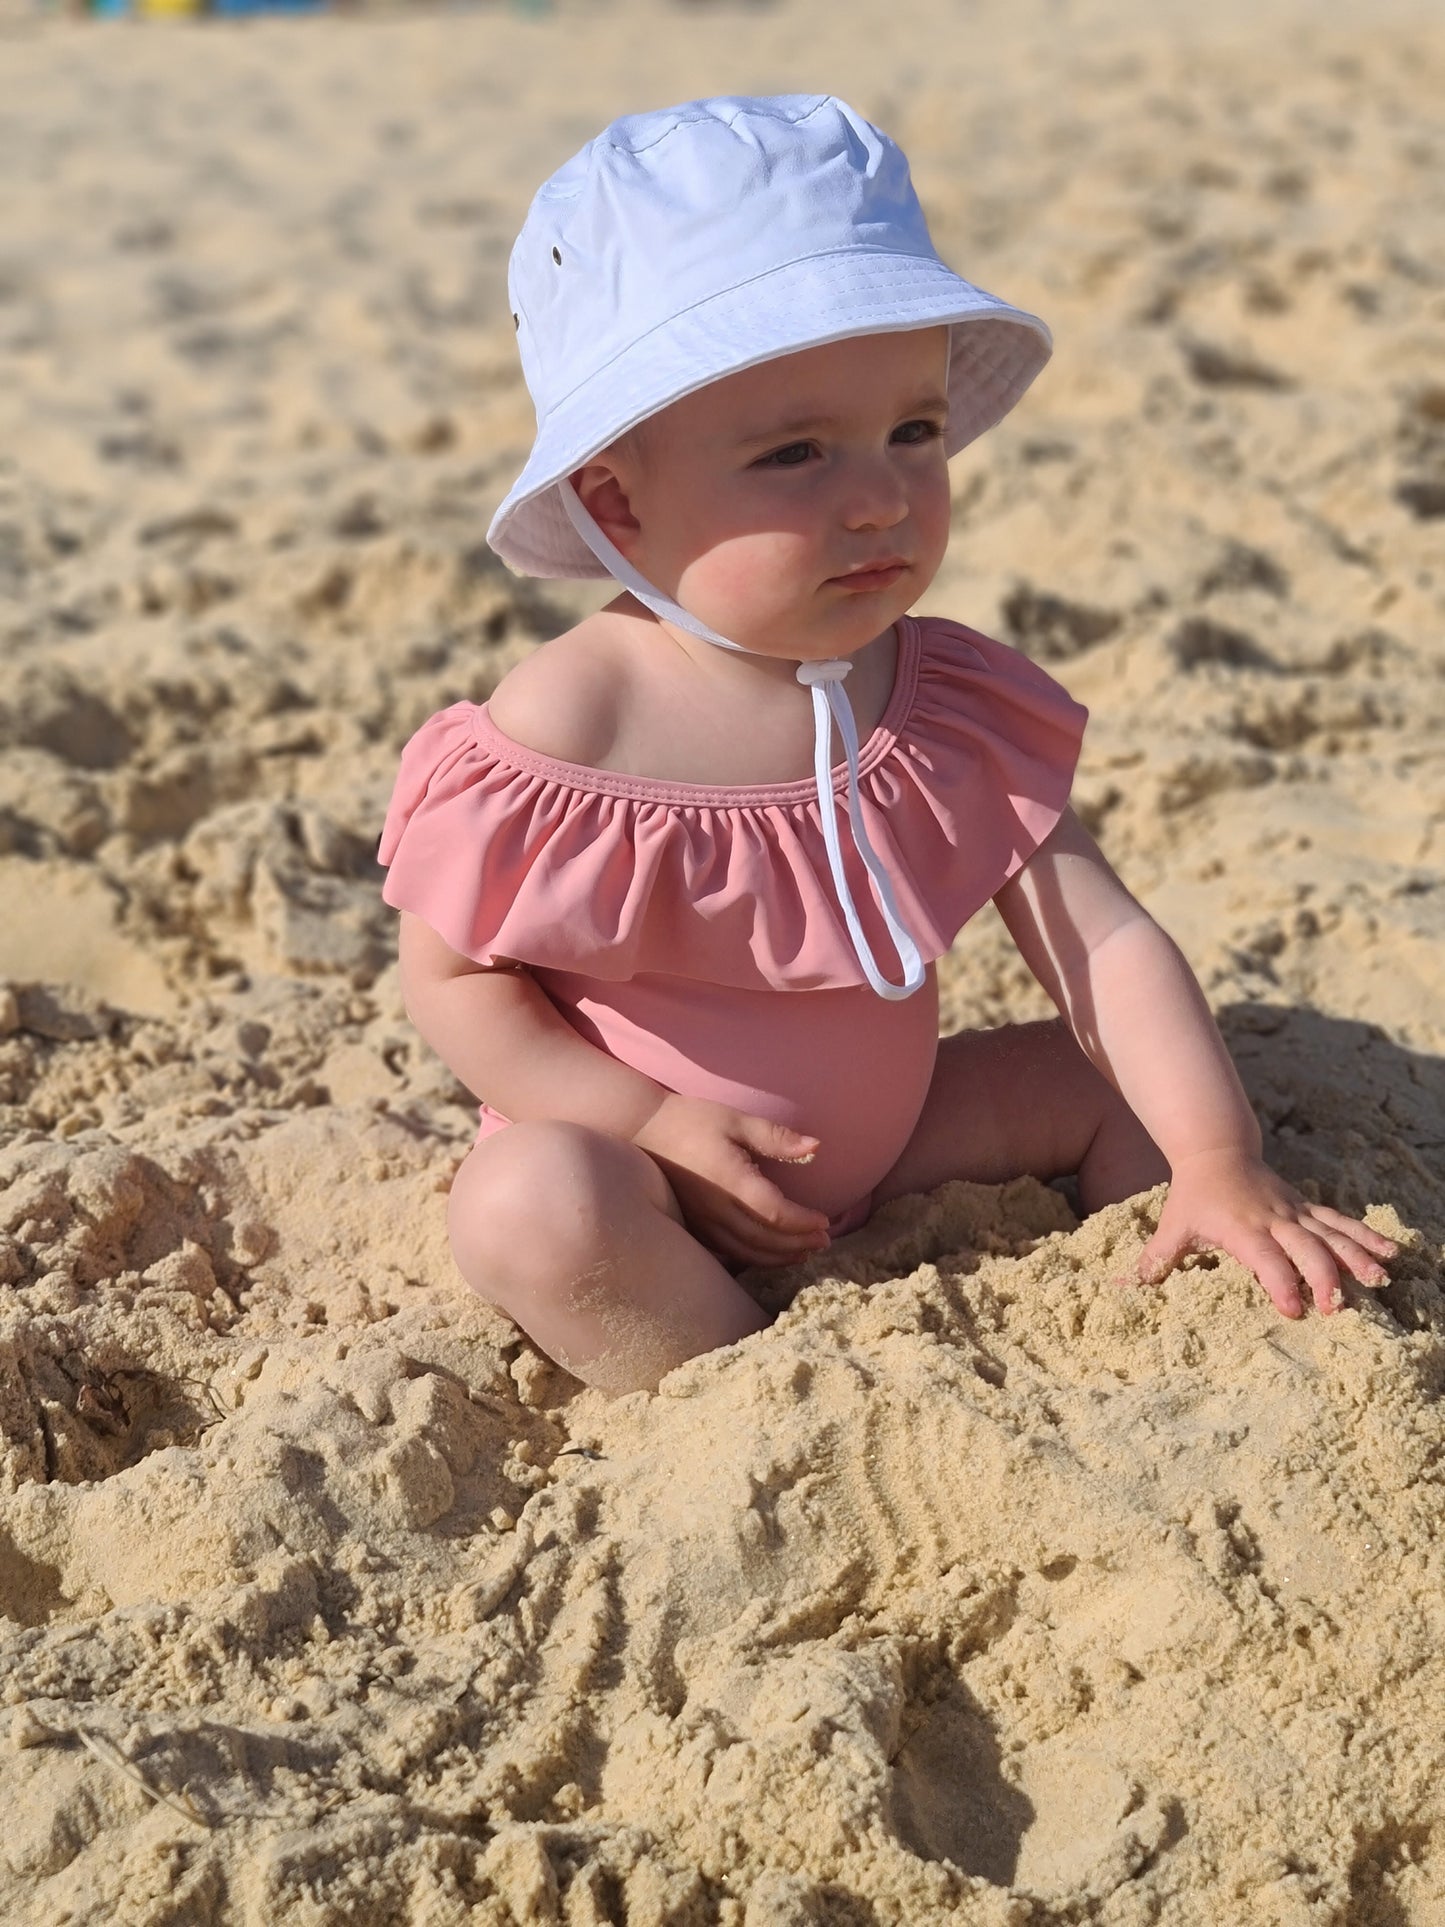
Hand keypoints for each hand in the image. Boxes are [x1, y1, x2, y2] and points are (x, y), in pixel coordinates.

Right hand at [631, 1093, 832, 1267]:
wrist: (642, 1131)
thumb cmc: (690, 1120)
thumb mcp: (735, 1120)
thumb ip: (776, 1137)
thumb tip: (816, 1147)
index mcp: (730, 1181)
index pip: (775, 1213)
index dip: (803, 1223)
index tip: (825, 1222)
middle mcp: (716, 1209)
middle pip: (764, 1240)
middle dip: (797, 1244)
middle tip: (824, 1242)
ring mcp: (701, 1222)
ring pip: (746, 1252)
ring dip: (778, 1257)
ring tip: (803, 1254)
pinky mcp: (692, 1226)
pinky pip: (727, 1252)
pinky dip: (753, 1258)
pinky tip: (768, 1254)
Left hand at [1133, 1147, 1397, 1316]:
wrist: (1216, 1151)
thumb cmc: (1193, 1195)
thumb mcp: (1173, 1226)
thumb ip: (1154, 1260)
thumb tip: (1122, 1289)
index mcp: (1242, 1229)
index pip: (1265, 1259)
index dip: (1279, 1283)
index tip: (1292, 1309)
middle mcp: (1274, 1220)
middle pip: (1306, 1248)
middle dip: (1322, 1277)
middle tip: (1334, 1307)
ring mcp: (1295, 1213)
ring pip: (1331, 1234)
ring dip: (1355, 1257)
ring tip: (1378, 1280)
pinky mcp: (1306, 1208)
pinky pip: (1340, 1222)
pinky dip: (1366, 1237)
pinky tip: (1390, 1254)